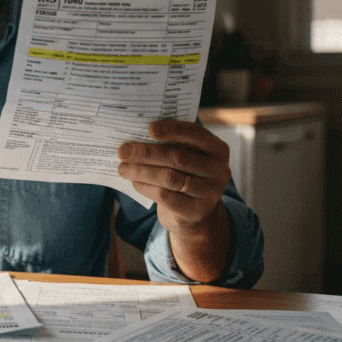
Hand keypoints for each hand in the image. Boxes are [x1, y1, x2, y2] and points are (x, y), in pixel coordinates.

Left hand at [118, 120, 231, 280]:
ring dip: (141, 171)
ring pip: (170, 178)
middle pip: (178, 157)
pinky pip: (165, 196)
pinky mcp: (197, 211)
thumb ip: (169, 144)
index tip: (149, 129)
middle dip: (146, 153)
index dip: (172, 130)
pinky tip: (134, 182)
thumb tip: (134, 136)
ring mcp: (210, 192)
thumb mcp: (184, 157)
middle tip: (123, 151)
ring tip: (122, 168)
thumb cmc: (183, 175)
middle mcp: (219, 170)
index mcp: (217, 149)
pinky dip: (145, 187)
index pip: (195, 133)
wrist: (193, 213)